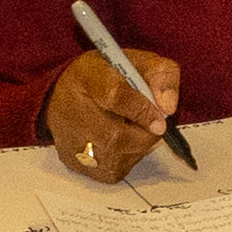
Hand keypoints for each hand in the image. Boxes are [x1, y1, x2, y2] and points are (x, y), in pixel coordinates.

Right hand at [40, 42, 180, 182]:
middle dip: (145, 132)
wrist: (62, 96)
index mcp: (88, 77)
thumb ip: (160, 74)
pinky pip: (115, 169)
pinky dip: (126, 157)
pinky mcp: (76, 164)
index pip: (115, 97)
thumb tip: (169, 106)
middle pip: (117, 137)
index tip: (161, 116)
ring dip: (136, 145)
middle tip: (150, 122)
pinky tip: (119, 141)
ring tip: (130, 127)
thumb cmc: (104, 78)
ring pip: (120, 156)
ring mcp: (72, 141)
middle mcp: (74, 111)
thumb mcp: (136, 62)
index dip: (142, 109)